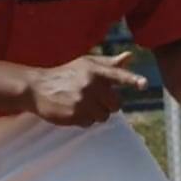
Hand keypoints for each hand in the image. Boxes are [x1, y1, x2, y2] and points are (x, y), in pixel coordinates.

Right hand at [26, 52, 148, 127]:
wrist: (37, 88)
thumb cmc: (65, 74)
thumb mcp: (86, 64)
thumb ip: (109, 64)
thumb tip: (130, 57)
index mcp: (95, 70)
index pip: (118, 75)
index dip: (132, 80)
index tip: (144, 84)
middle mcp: (90, 84)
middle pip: (116, 104)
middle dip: (108, 103)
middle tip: (94, 97)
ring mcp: (82, 101)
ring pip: (104, 116)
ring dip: (96, 113)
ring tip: (81, 103)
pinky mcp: (75, 115)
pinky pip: (90, 123)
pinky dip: (84, 120)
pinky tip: (73, 110)